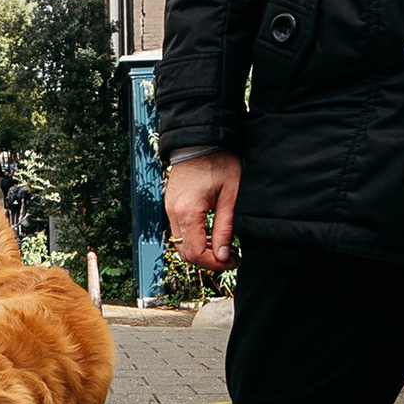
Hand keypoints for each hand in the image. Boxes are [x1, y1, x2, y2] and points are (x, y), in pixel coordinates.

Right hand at [165, 151, 240, 270]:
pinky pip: (180, 230)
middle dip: (208, 260)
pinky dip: (195, 238)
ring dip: (202, 249)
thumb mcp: (230, 196)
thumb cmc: (219, 162)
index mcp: (188, 212)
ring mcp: (170, 208)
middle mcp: (173, 212)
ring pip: (181, 243)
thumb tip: (222, 256)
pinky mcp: (171, 204)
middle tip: (230, 255)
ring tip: (224, 245)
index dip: (215, 264)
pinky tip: (212, 234)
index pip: (195, 253)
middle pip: (185, 253)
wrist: (201, 140)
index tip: (233, 259)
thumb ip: (225, 228)